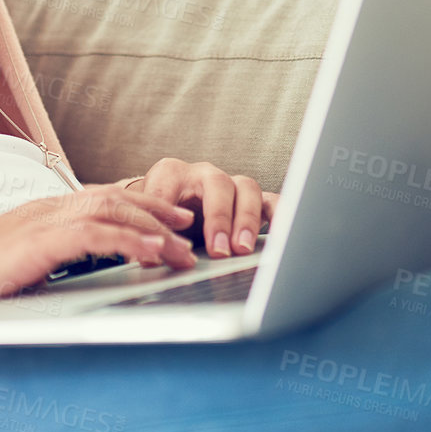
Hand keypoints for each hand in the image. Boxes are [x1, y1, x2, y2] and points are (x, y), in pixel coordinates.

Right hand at [0, 187, 198, 317]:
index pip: (101, 197)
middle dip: (157, 210)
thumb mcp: (18, 269)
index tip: (171, 219)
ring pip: (110, 208)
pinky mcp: (35, 243)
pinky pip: (92, 234)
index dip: (140, 205)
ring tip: (181, 247)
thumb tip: (81, 278)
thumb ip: (49, 265)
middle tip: (190, 228)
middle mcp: (44, 209)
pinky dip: (127, 239)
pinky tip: (151, 252)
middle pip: (114, 196)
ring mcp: (39, 222)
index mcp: (40, 213)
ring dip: (152, 227)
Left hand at [128, 158, 277, 257]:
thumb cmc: (160, 214)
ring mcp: (232, 185)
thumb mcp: (148, 221)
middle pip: (217, 185)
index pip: (168, 186)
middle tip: (218, 249)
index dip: (170, 212)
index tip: (172, 237)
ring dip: (245, 219)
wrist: (174, 209)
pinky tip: (283, 233)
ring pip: (246, 189)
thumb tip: (148, 258)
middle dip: (219, 218)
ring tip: (241, 249)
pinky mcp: (254, 201)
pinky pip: (272, 201)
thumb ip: (147, 236)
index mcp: (170, 173)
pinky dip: (280, 214)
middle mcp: (204, 173)